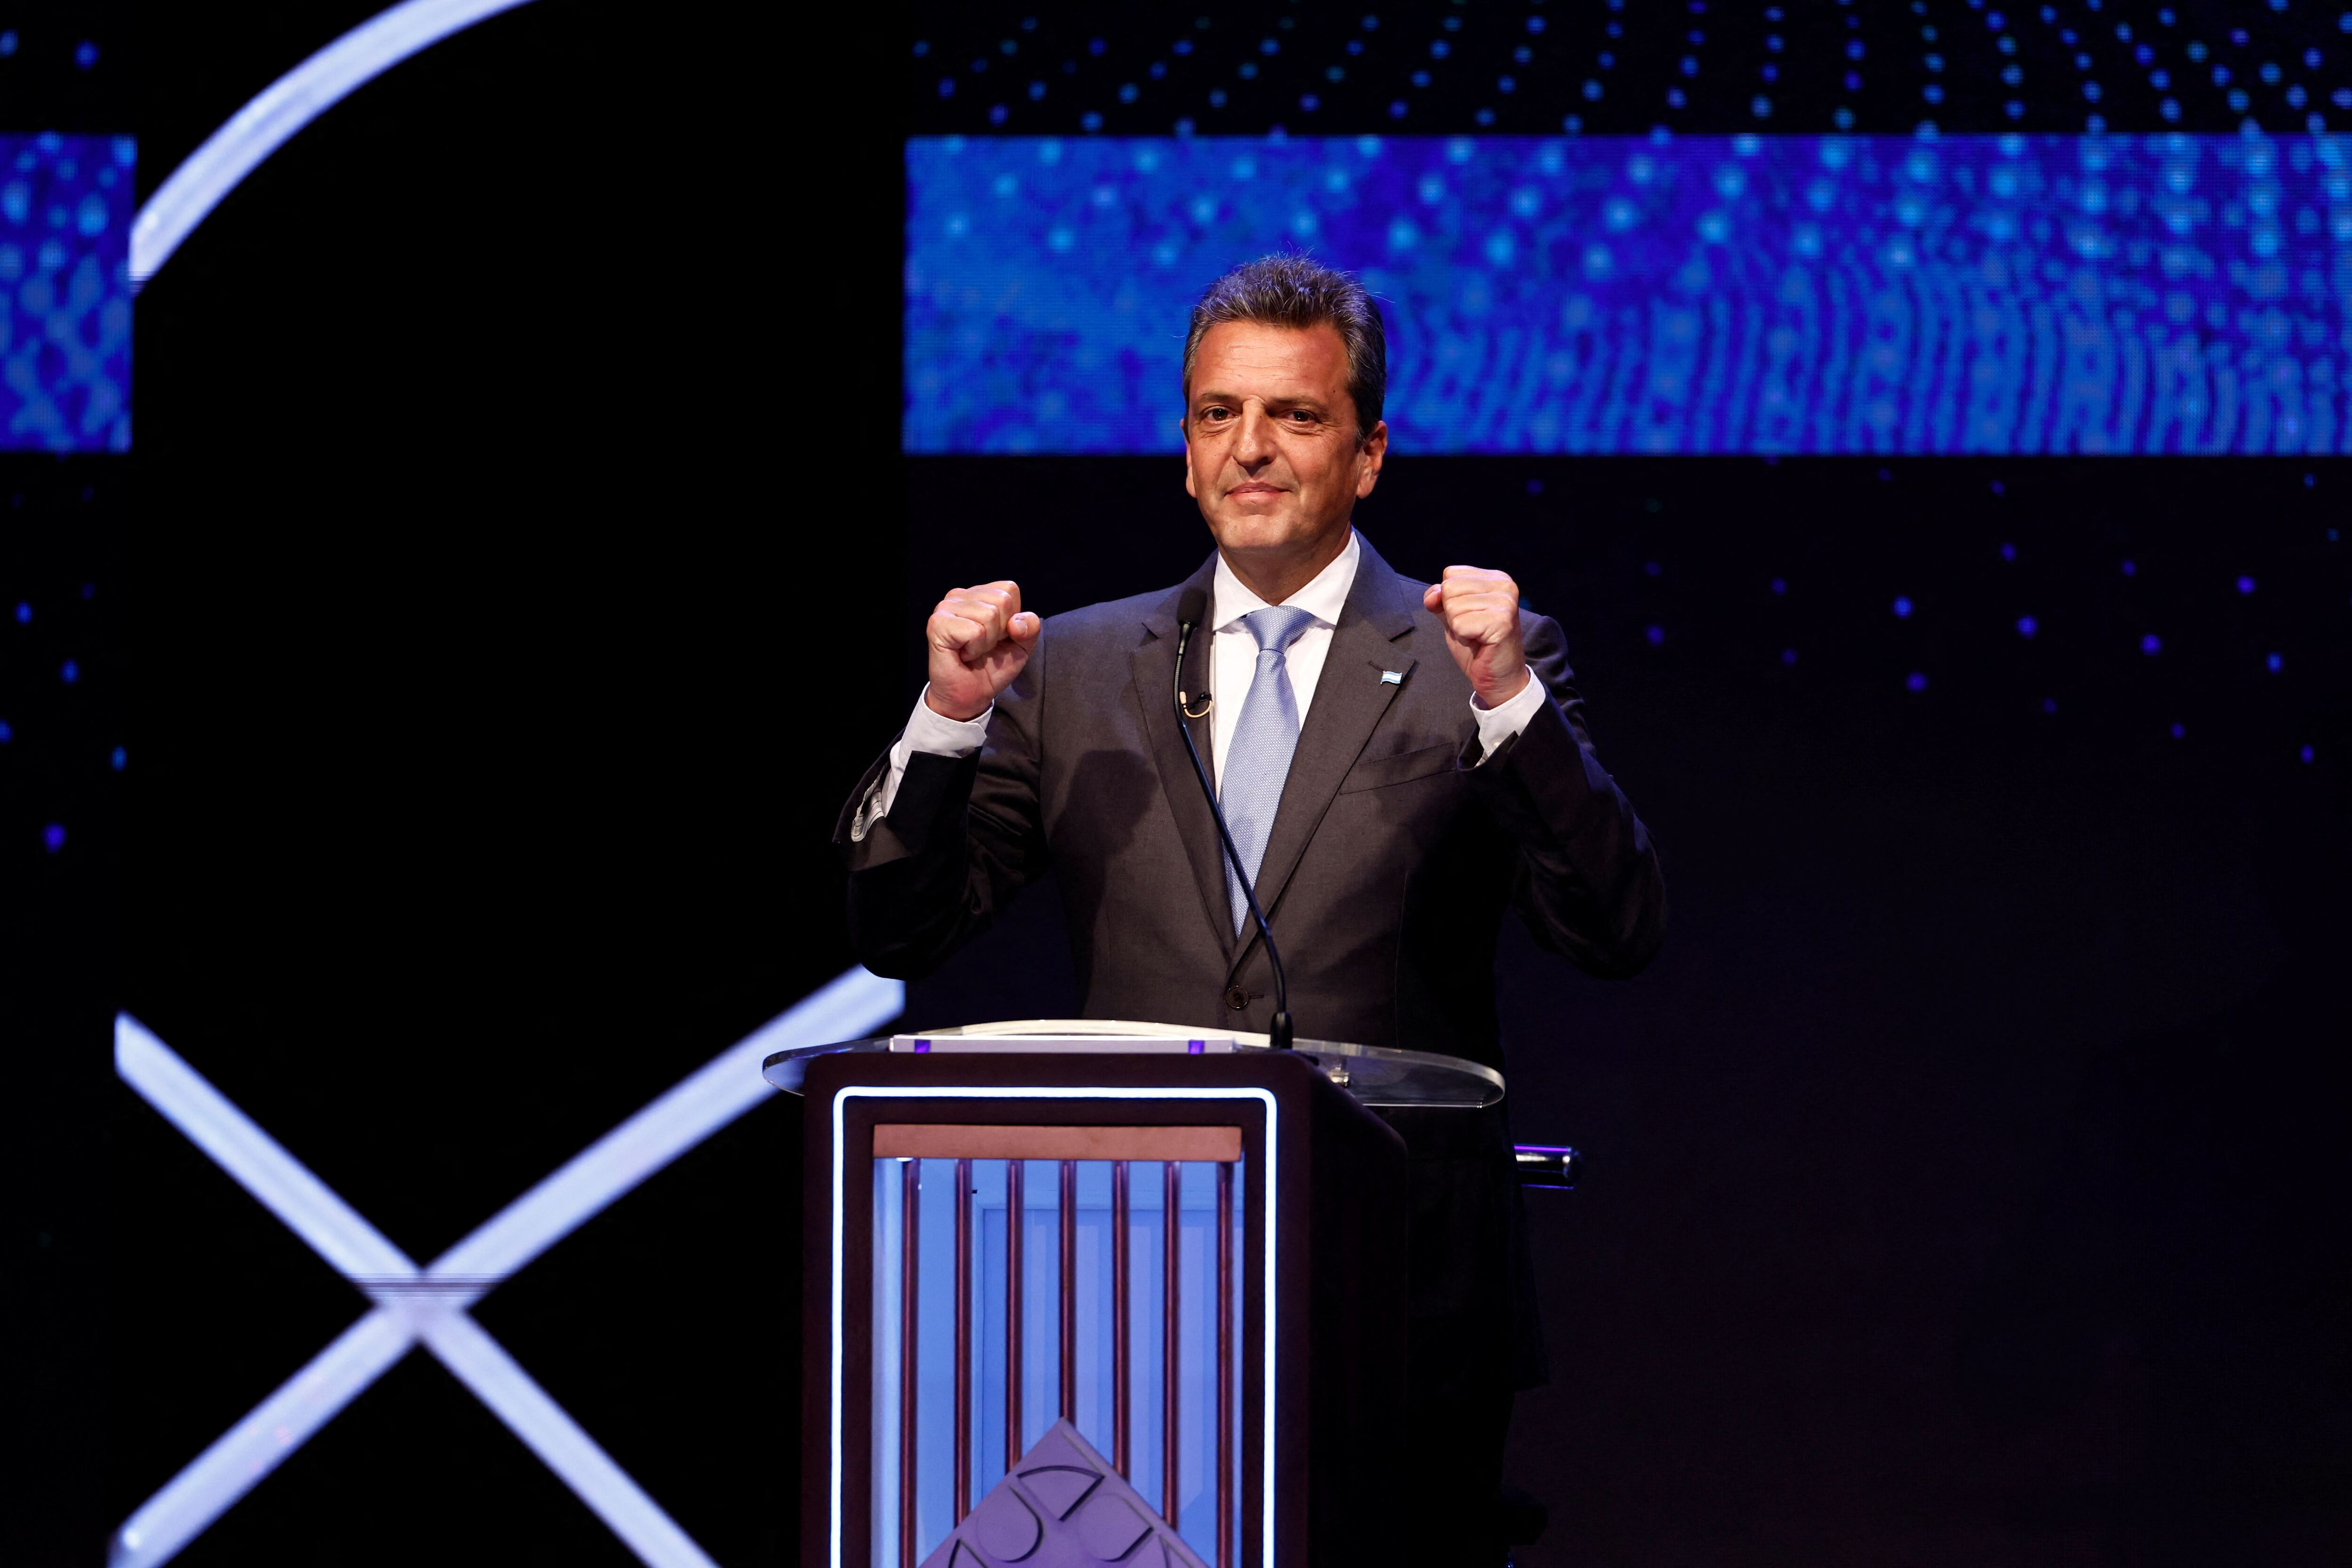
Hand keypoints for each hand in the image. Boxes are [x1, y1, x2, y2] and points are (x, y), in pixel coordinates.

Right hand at [925, 580, 1039, 720]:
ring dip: (986, 643)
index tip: (997, 637)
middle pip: (1002, 600)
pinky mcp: (937, 624)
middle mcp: (959, 595)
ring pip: (989, 615)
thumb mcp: (1021, 646)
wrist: (970, 695)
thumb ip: (1030, 628)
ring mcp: (945, 607)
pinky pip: (975, 631)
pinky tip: (963, 654)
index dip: (1011, 618)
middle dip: (1000, 631)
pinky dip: (975, 649)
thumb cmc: (991, 668)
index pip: (1009, 589)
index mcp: (978, 594)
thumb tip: (1016, 622)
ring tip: (972, 651)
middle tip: (982, 646)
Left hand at [1422, 566, 1528, 706]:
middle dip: (1453, 613)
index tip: (1468, 615)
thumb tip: (1432, 596)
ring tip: (1476, 635)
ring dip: (1458, 627)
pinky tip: (1479, 642)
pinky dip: (1463, 637)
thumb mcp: (1453, 616)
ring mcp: (1505, 602)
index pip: (1450, 574)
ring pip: (1452, 606)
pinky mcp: (1501, 621)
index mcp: (1495, 578)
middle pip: (1449, 588)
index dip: (1448, 599)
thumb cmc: (1478, 646)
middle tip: (1473, 628)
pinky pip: (1459, 623)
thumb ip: (1440, 600)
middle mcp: (1504, 585)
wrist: (1499, 677)